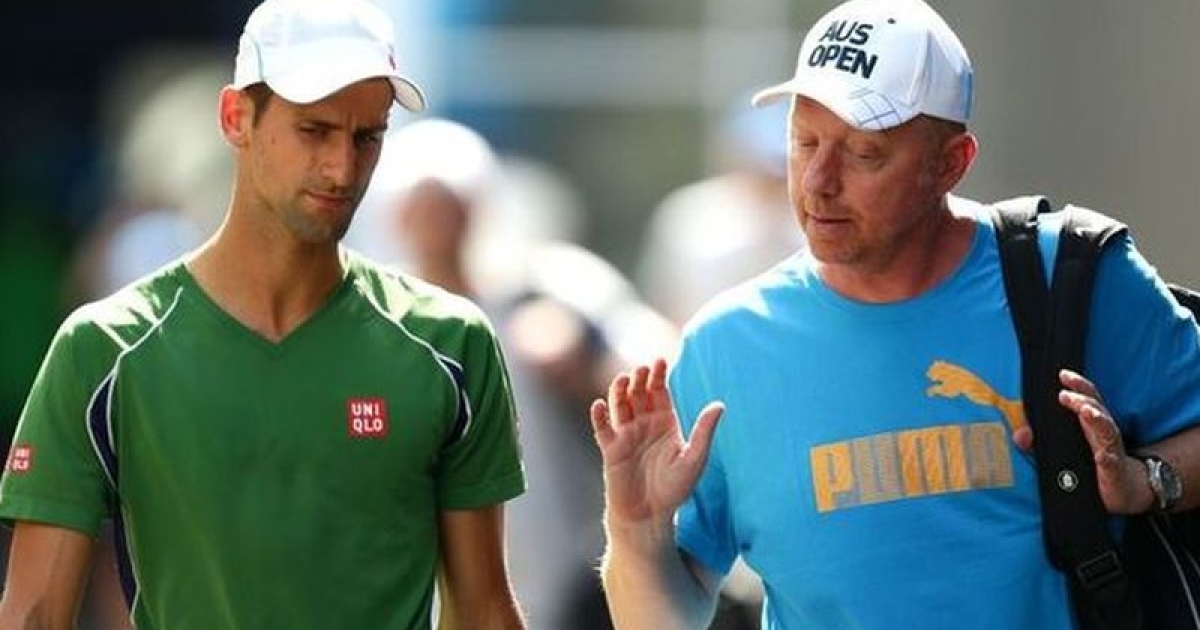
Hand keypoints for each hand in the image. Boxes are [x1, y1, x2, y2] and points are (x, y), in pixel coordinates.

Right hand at [589, 358, 723, 525]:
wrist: (650, 516)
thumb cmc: (675, 488)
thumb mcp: (694, 458)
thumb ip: (704, 431)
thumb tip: (719, 404)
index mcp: (665, 422)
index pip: (659, 391)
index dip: (658, 375)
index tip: (660, 360)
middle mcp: (644, 424)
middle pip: (638, 393)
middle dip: (639, 379)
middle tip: (642, 370)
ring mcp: (626, 435)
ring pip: (619, 405)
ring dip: (619, 391)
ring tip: (624, 379)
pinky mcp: (610, 449)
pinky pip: (602, 428)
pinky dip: (599, 416)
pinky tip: (600, 405)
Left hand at [1018, 369, 1153, 514]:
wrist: (1125, 489)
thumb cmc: (1094, 464)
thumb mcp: (1066, 450)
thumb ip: (1040, 442)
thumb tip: (1019, 435)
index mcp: (1091, 425)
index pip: (1087, 398)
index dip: (1078, 385)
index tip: (1063, 374)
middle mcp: (1103, 433)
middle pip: (1097, 409)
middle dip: (1082, 400)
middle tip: (1065, 395)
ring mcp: (1111, 451)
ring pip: (1108, 431)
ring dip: (1098, 419)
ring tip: (1087, 412)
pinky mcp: (1115, 471)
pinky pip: (1113, 463)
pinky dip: (1107, 459)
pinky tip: (1101, 456)